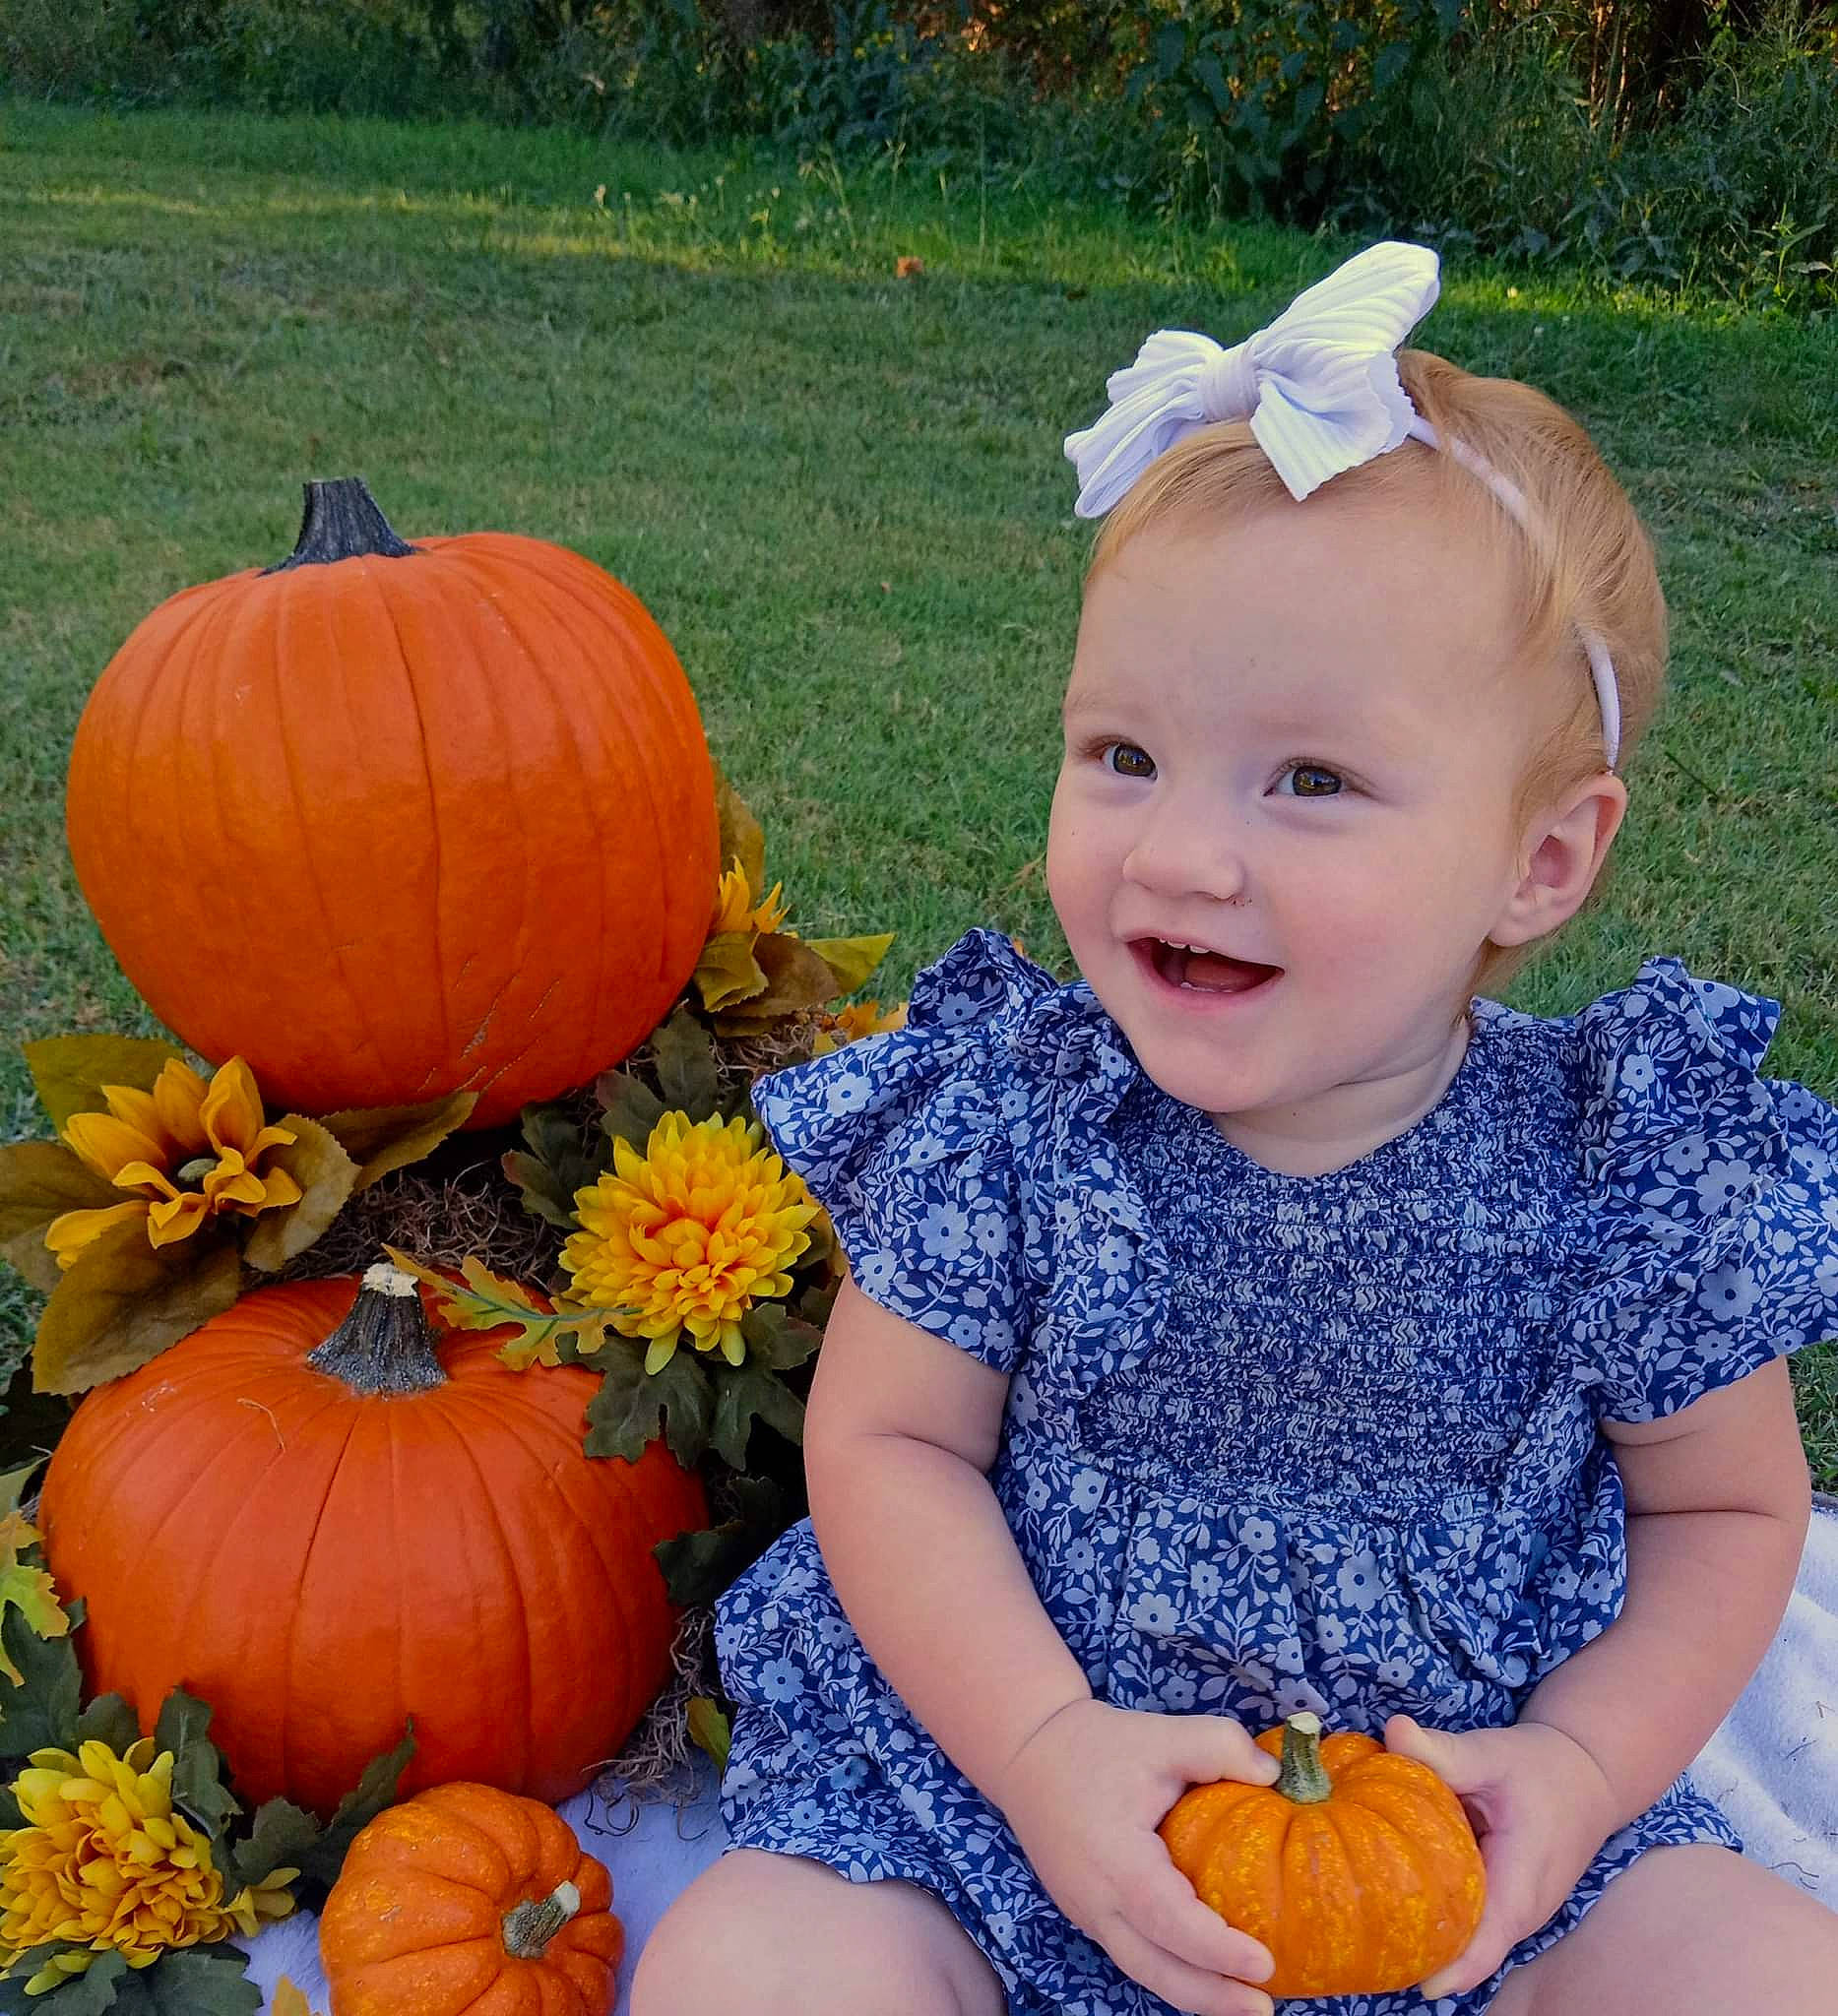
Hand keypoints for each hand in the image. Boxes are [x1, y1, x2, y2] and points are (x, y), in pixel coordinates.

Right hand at [993, 1698, 1280, 2015]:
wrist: (1027, 1751)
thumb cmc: (1096, 1745)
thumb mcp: (1161, 1734)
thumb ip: (1220, 1746)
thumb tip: (1273, 1776)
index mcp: (1115, 1859)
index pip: (1170, 1920)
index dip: (1217, 1949)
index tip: (1264, 1963)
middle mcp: (1096, 1900)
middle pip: (1156, 1968)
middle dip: (1212, 1997)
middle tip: (1264, 2006)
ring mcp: (1087, 1913)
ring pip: (1143, 1969)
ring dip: (1194, 1993)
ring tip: (1246, 2002)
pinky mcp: (1088, 1913)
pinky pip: (1134, 1953)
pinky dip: (1173, 1970)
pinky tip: (1208, 1970)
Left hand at [1383, 1714, 1619, 1997]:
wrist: (1584, 1777)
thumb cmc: (1539, 1768)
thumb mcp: (1493, 1754)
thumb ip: (1444, 1751)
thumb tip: (1394, 1732)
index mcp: (1521, 1883)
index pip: (1488, 1944)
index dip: (1453, 1967)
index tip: (1417, 1983)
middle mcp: (1519, 1911)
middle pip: (1468, 1950)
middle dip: (1422, 1952)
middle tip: (1363, 1941)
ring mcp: (1511, 1912)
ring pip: (1466, 1938)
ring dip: (1425, 1934)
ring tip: (1366, 1922)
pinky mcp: (1501, 1903)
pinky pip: (1467, 1919)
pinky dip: (1435, 1911)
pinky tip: (1389, 1894)